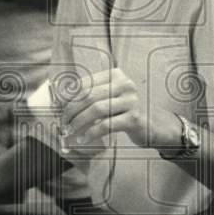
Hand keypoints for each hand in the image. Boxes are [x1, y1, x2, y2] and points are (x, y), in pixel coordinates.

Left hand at [61, 67, 179, 149]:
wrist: (156, 126)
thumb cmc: (126, 112)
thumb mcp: (110, 99)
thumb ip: (90, 97)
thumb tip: (59, 102)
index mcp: (116, 75)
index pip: (85, 83)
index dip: (68, 96)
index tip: (57, 108)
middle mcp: (125, 84)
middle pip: (89, 96)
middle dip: (71, 111)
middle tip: (63, 124)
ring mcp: (131, 101)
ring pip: (95, 110)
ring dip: (78, 123)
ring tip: (70, 132)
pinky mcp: (134, 118)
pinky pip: (105, 125)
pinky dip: (90, 133)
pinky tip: (83, 139)